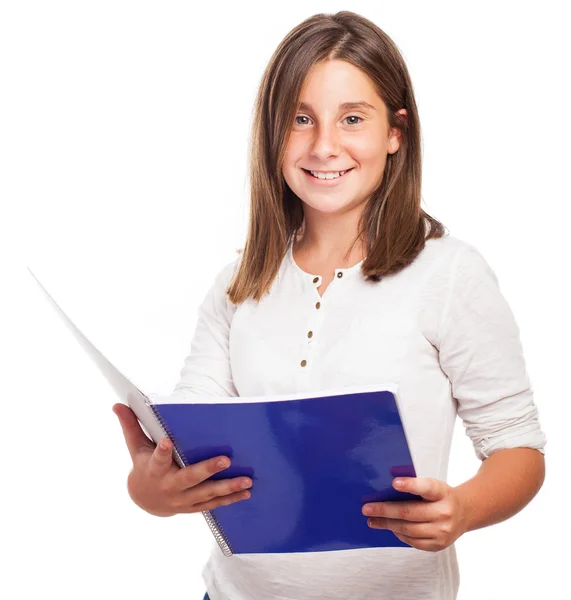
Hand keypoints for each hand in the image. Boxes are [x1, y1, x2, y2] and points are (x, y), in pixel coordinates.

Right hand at [113, 403, 252, 516]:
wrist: (143, 499)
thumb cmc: (143, 465)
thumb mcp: (135, 447)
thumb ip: (130, 425)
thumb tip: (117, 404)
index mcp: (153, 470)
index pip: (157, 459)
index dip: (161, 452)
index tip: (167, 441)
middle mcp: (168, 486)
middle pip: (189, 478)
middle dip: (207, 470)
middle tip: (225, 460)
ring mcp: (181, 499)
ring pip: (206, 494)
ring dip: (227, 488)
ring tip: (246, 480)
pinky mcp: (192, 507)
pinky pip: (212, 504)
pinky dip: (229, 499)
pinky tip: (246, 492)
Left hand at [362, 477, 467, 551]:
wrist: (463, 513)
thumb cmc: (440, 496)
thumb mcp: (433, 486)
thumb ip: (415, 486)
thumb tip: (385, 490)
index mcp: (442, 492)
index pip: (426, 487)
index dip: (410, 485)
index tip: (393, 483)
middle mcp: (444, 512)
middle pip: (410, 512)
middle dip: (385, 510)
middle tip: (367, 508)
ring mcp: (442, 531)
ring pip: (409, 529)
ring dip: (387, 524)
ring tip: (372, 520)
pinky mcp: (438, 545)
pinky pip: (413, 541)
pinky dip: (399, 534)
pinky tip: (389, 528)